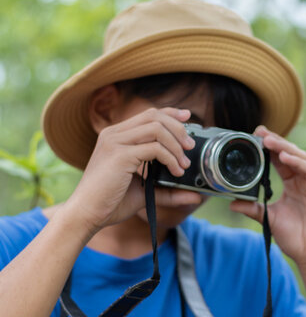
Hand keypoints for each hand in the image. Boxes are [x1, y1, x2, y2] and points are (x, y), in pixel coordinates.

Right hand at [64, 107, 195, 232]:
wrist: (85, 216)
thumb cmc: (110, 202)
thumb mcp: (145, 191)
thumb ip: (169, 189)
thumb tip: (196, 195)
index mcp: (116, 136)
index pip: (148, 114)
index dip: (171, 112)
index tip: (188, 117)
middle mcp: (113, 134)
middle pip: (155, 116)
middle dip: (178, 128)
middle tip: (190, 147)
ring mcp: (115, 142)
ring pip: (157, 129)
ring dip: (176, 145)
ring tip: (183, 164)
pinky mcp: (119, 155)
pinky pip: (154, 148)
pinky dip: (170, 158)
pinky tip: (175, 172)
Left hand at [230, 126, 305, 268]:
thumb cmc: (295, 238)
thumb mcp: (268, 219)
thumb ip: (253, 208)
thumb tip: (232, 203)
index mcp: (292, 184)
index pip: (279, 160)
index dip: (268, 148)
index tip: (253, 137)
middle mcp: (303, 180)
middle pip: (289, 154)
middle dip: (275, 141)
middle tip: (259, 131)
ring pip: (300, 158)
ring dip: (284, 147)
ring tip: (269, 140)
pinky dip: (297, 162)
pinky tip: (284, 156)